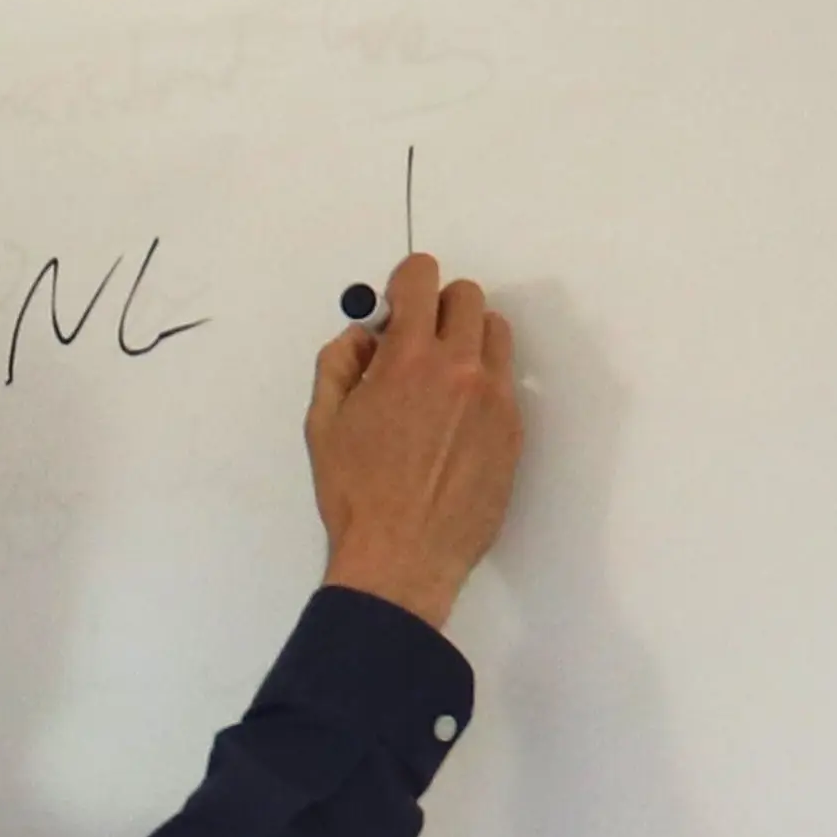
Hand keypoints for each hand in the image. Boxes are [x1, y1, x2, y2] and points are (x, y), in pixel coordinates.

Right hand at [307, 250, 524, 629]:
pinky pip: (506, 381)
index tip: (398, 300)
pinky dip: (484, 382)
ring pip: (496, 333)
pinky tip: (458, 418)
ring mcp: (494, 400)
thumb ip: (338, 363)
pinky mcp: (512, 431)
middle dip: (439, 307)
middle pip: (467, 297)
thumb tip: (361, 338)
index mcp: (408, 359)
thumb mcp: (323, 424)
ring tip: (444, 374)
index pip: (422, 278)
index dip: (406, 280)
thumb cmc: (357, 497)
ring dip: (469, 338)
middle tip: (418, 338)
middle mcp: (460, 370)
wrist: (402, 558)